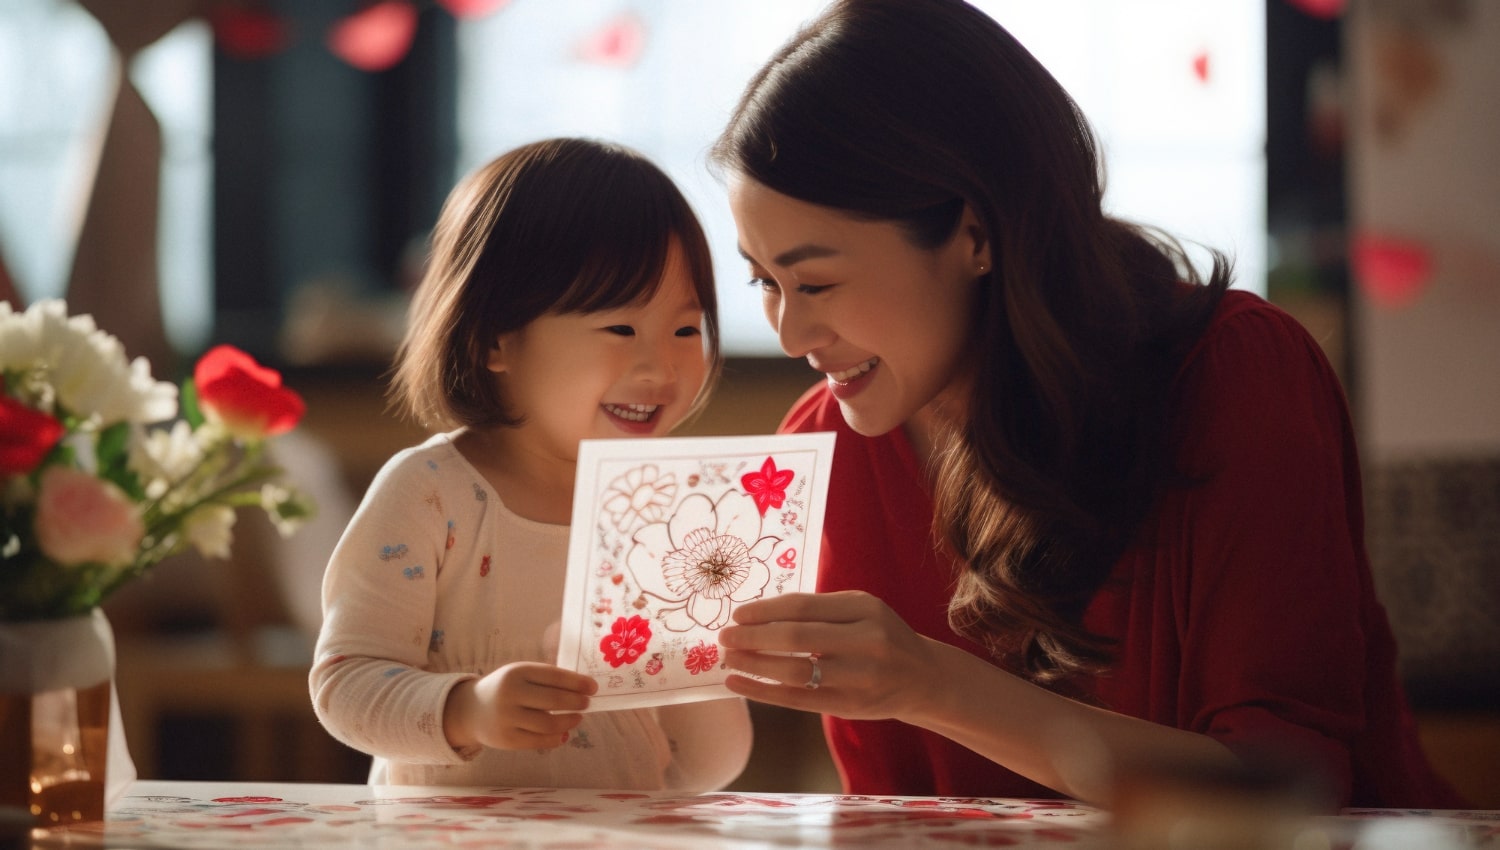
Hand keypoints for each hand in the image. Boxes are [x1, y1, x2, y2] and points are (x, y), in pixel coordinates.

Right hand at [444, 662, 597, 750]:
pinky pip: (538, 741)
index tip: (593, 687)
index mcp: (516, 672)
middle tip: (587, 703)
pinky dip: (556, 738)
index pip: (553, 676)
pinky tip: (564, 733)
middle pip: (553, 700)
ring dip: (569, 721)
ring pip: (548, 723)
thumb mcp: (519, 675)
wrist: (471, 710)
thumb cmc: (505, 689)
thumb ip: (544, 680)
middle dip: (576, 702)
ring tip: (578, 718)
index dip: (576, 682)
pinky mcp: (507, 739)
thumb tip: (581, 689)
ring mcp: (507, 718)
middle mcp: (510, 694)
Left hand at [718, 590, 943, 721]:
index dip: (765, 611)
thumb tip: (757, 616)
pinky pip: (800, 700)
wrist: (922, 677)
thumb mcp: (862, 612)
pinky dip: (765, 693)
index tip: (737, 614)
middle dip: (754, 637)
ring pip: (797, 672)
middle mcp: (867, 641)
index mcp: (865, 609)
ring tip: (730, 660)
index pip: (803, 607)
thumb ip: (820, 611)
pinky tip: (740, 685)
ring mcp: (860, 677)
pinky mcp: (851, 707)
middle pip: (798, 638)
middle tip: (725, 637)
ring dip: (756, 666)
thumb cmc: (881, 637)